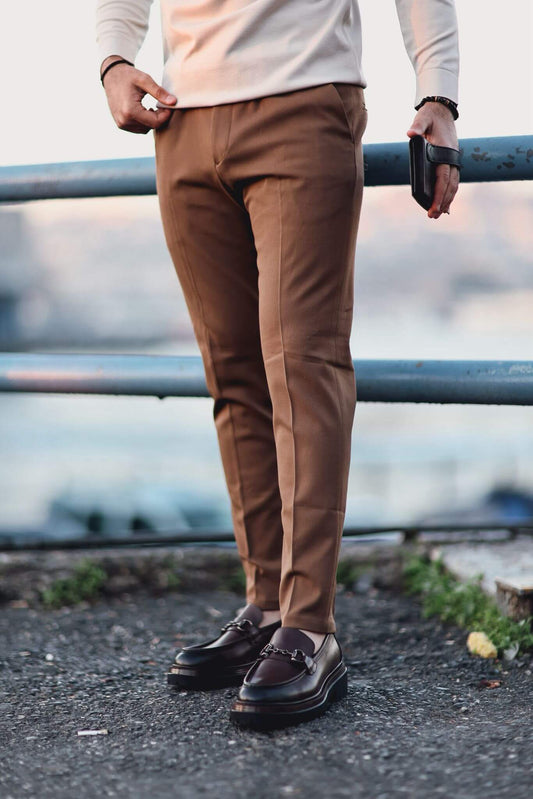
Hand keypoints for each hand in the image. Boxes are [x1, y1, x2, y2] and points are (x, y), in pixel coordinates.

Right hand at [101, 56, 176, 133]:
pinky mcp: (121, 124)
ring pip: (145, 129)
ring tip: (152, 107)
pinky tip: (144, 110)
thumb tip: (174, 102)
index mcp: (130, 111)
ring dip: (152, 120)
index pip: (155, 122)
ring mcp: (121, 124)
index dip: (166, 115)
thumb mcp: (145, 80)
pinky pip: (138, 128)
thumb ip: (159, 92)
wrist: (111, 75)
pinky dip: (144, 122)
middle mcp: (124, 120)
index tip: (169, 105)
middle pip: (151, 127)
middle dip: (159, 117)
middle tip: (161, 105)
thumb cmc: (128, 75)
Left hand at [407, 103, 459, 218]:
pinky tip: (444, 205)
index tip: (433, 207)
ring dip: (447, 200)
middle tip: (432, 216)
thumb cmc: (430, 117)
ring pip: (453, 185)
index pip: (443, 179)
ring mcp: (453, 160)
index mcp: (445, 152)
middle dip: (442, 202)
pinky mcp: (451, 162)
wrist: (442, 111)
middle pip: (449, 186)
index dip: (439, 194)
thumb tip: (410, 133)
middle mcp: (452, 158)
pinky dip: (448, 193)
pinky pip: (452, 181)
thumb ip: (417, 126)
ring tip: (437, 214)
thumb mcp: (422, 119)